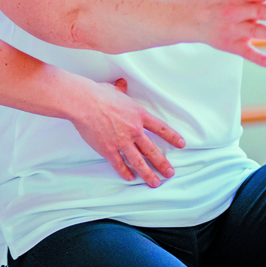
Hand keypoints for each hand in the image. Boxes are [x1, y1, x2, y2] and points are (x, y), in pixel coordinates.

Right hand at [69, 78, 184, 186]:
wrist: (84, 103)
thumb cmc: (98, 94)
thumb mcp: (114, 89)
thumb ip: (121, 90)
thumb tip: (122, 84)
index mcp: (139, 115)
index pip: (161, 128)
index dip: (172, 137)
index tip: (181, 144)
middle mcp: (134, 130)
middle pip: (152, 150)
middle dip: (163, 163)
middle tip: (170, 173)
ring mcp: (122, 142)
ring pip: (139, 162)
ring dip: (148, 174)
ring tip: (155, 182)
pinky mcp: (108, 149)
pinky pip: (119, 164)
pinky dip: (125, 172)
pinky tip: (130, 178)